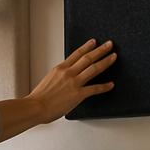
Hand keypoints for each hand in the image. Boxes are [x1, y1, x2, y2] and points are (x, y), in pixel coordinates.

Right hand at [0, 39, 115, 139]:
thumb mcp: (49, 80)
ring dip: (105, 61)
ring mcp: (74, 83)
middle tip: (109, 45)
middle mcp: (68, 73)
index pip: (76, 54)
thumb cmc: (39, 98)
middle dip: (100, 50)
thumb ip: (59, 76)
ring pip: (93, 68)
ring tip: (113, 57)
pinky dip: (104, 86)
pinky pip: (95, 88)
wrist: (36, 107)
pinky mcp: (78, 94)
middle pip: (88, 58)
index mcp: (60, 68)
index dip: (87, 47)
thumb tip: (65, 78)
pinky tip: (111, 84)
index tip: (94, 42)